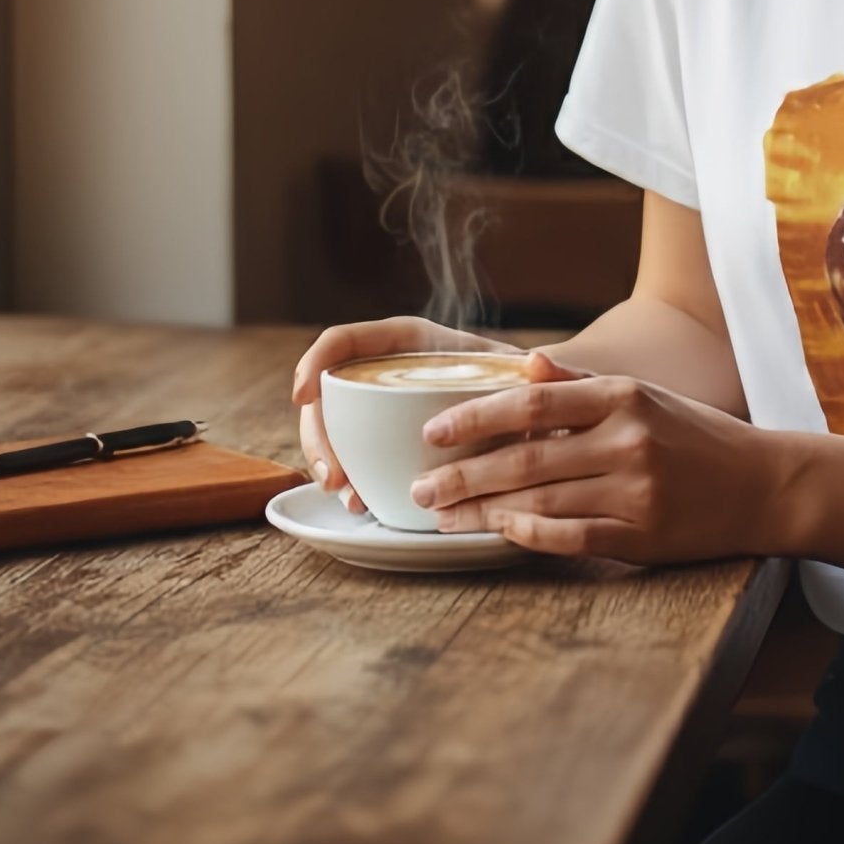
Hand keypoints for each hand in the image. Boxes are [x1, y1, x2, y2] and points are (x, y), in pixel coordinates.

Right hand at [291, 317, 520, 511]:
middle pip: (329, 392)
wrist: (537, 415)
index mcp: (410, 342)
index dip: (316, 362)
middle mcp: (387, 371)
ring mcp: (381, 407)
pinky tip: (362, 503)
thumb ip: (540, 368)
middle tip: (335, 479)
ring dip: (329, 463)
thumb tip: (536, 363)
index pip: (347, 340)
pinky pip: (353, 454)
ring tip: (351, 499)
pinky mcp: (385, 439)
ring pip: (334, 428)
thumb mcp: (531, 373)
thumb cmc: (531, 386)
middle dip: (318, 435)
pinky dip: (350, 479)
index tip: (304, 396)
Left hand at [408, 352, 787, 562]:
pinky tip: (497, 533)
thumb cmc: (694, 434)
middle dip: (463, 474)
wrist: (762, 484)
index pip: (533, 404)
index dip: (476, 417)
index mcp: (623, 397)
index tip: (431, 433)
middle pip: (526, 459)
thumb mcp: (643, 395)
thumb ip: (581, 384)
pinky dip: (529, 536)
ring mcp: (635, 493)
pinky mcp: (642, 538)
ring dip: (482, 511)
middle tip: (420, 488)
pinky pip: (571, 538)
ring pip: (540, 503)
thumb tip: (526, 363)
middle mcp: (628, 441)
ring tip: (442, 516)